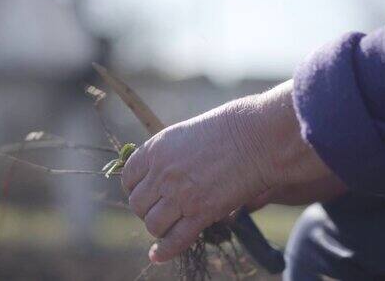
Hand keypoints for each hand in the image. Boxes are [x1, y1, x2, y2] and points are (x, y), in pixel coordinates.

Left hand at [121, 80, 338, 262]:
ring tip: (170, 223)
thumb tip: (159, 175)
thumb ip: (168, 155)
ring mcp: (180, 195)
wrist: (257, 137)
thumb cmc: (227, 129)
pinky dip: (165, 251)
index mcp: (156, 150)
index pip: (128, 177)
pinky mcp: (201, 213)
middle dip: (146, 209)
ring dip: (158, 227)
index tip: (145, 192)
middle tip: (161, 208)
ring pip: (153, 225)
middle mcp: (162, 174)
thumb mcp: (186, 134)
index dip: (134, 188)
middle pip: (137, 204)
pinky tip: (158, 255)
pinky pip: (175, 240)